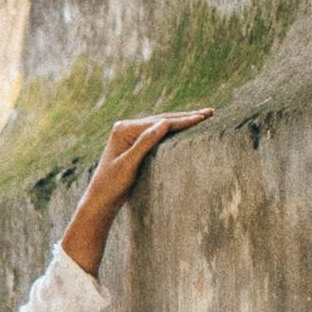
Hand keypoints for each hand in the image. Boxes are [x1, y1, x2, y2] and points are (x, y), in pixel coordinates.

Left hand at [63, 105, 213, 271]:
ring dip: (182, 121)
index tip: (203, 118)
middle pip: (162, 120)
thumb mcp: (129, 165)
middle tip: (210, 112)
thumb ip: (145, 143)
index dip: (183, 121)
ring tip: (202, 116)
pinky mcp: (134, 143)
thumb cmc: (112, 185)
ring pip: (161, 125)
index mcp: (123, 129)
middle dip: (187, 116)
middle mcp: (125, 128)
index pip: (159, 123)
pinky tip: (185, 127)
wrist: (100, 199)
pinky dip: (173, 130)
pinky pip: (157, 133)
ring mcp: (129, 134)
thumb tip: (164, 123)